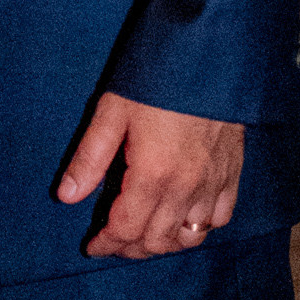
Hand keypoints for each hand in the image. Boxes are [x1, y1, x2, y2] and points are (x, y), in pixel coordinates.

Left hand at [57, 92, 243, 256]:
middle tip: (113, 241)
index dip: (107, 244)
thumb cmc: (155, 77)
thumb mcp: (112, 111)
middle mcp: (187, 188)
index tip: (93, 246)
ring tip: (144, 235)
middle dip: (131, 248)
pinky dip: (199, 228)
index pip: (127, 229)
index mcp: (153, 175)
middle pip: (157, 240)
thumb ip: (90, 158)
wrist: (208, 52)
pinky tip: (183, 220)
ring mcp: (214, 183)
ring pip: (190, 238)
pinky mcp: (233, 172)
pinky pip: (220, 218)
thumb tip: (66, 196)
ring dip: (164, 244)